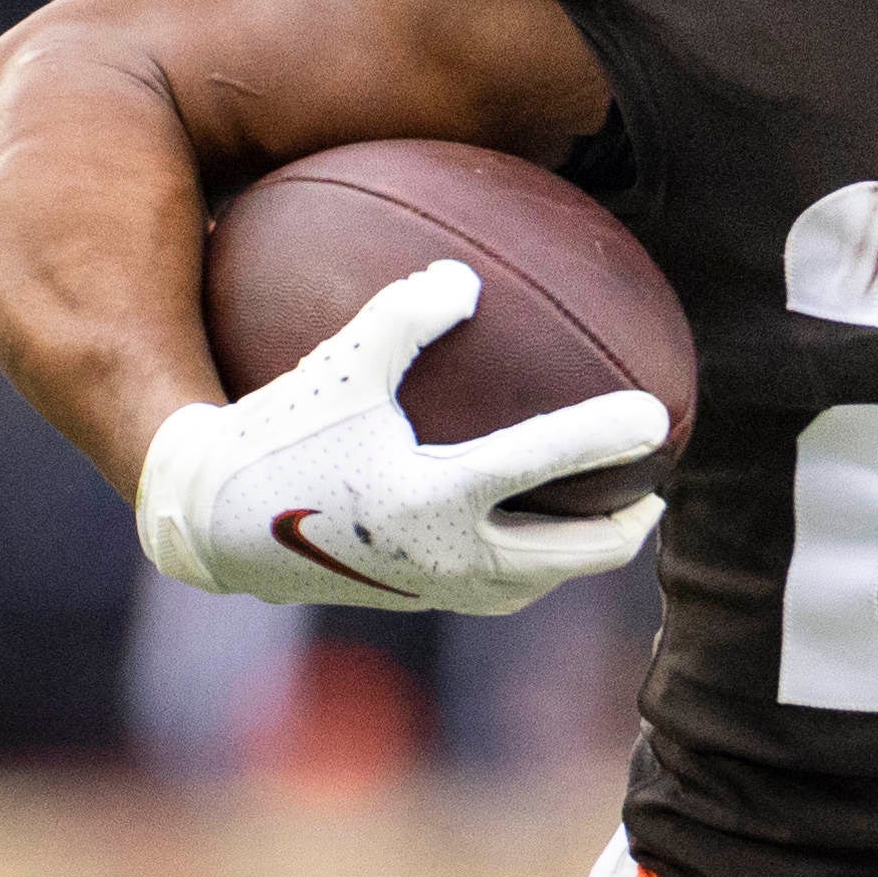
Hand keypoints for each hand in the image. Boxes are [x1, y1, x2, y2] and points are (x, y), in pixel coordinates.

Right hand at [138, 256, 664, 616]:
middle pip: (573, 553)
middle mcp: (452, 556)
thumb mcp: (334, 368)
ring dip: (583, 555)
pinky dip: (533, 564)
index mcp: (437, 498)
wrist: (217, 530)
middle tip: (658, 493)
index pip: (544, 463)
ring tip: (610, 523)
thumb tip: (466, 277)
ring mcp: (440, 587)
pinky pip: (500, 588)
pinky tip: (529, 532)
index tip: (659, 415)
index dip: (607, 435)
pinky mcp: (418, 600)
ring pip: (541, 581)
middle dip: (625, 526)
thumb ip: (400, 319)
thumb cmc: (275, 436)